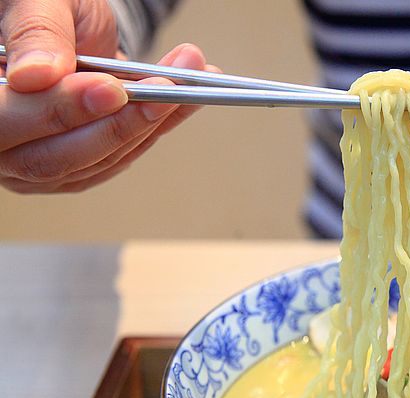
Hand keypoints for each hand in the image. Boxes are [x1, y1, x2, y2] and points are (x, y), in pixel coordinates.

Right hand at [0, 1, 217, 192]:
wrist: (63, 23)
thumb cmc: (40, 9)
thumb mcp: (35, 1)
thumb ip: (35, 33)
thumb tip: (35, 76)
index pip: (7, 123)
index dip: (60, 111)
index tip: (110, 89)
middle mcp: (3, 144)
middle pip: (56, 157)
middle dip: (119, 123)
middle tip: (166, 87)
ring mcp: (38, 163)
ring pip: (97, 161)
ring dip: (151, 123)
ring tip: (190, 77)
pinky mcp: (80, 167)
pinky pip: (122, 157)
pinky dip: (159, 127)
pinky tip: (188, 97)